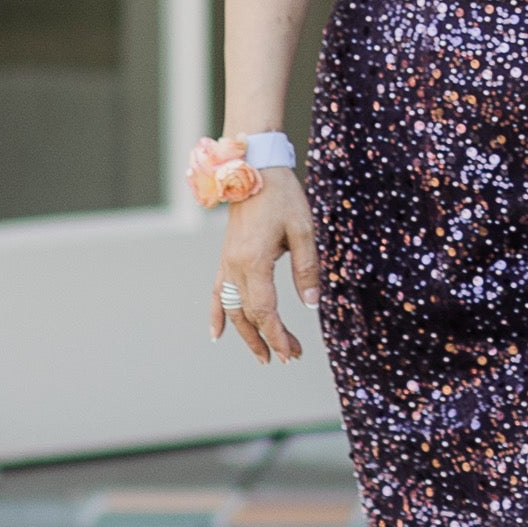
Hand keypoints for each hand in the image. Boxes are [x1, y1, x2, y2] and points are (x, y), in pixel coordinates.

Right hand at [212, 172, 316, 363]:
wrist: (253, 168)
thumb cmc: (282, 196)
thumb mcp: (303, 230)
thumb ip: (306, 268)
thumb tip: (311, 304)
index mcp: (254, 262)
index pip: (265, 311)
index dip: (279, 335)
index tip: (293, 352)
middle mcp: (235, 266)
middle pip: (249, 315)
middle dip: (268, 340)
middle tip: (287, 358)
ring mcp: (227, 263)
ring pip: (232, 309)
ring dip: (246, 334)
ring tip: (262, 356)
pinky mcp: (226, 257)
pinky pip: (218, 292)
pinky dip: (217, 314)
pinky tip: (217, 333)